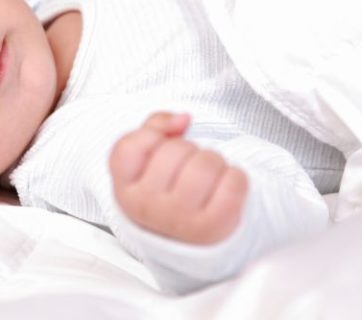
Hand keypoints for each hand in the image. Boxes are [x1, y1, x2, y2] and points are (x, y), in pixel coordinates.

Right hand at [109, 112, 248, 244]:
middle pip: (176, 149)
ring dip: (214, 161)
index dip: (152, 135)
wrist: (185, 242)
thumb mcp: (146, 163)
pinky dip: (235, 177)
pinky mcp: (213, 227)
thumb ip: (154, 129)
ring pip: (207, 161)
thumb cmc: (166, 192)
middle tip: (187, 167)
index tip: (161, 145)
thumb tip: (182, 119)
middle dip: (189, 149)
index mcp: (125, 191)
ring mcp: (179, 220)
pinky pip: (234, 180)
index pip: (130, 146)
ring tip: (207, 178)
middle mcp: (148, 207)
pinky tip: (223, 189)